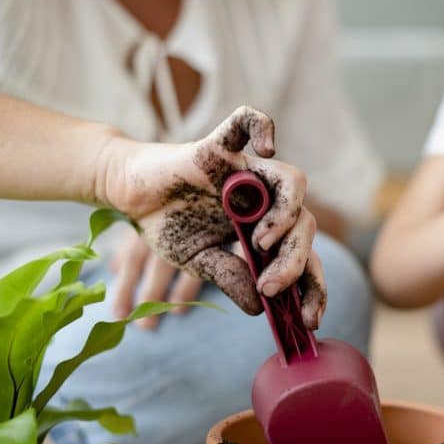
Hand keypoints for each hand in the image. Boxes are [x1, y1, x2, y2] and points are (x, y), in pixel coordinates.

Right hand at [99, 106, 325, 328]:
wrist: (130, 196)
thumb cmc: (170, 225)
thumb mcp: (200, 262)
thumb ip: (231, 277)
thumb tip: (261, 307)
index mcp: (265, 230)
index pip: (304, 257)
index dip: (313, 286)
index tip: (310, 320)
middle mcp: (265, 200)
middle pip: (305, 223)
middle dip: (295, 260)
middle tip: (271, 287)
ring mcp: (245, 172)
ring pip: (292, 182)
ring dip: (286, 215)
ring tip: (262, 242)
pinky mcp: (217, 148)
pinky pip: (246, 123)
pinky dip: (261, 126)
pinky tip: (267, 148)